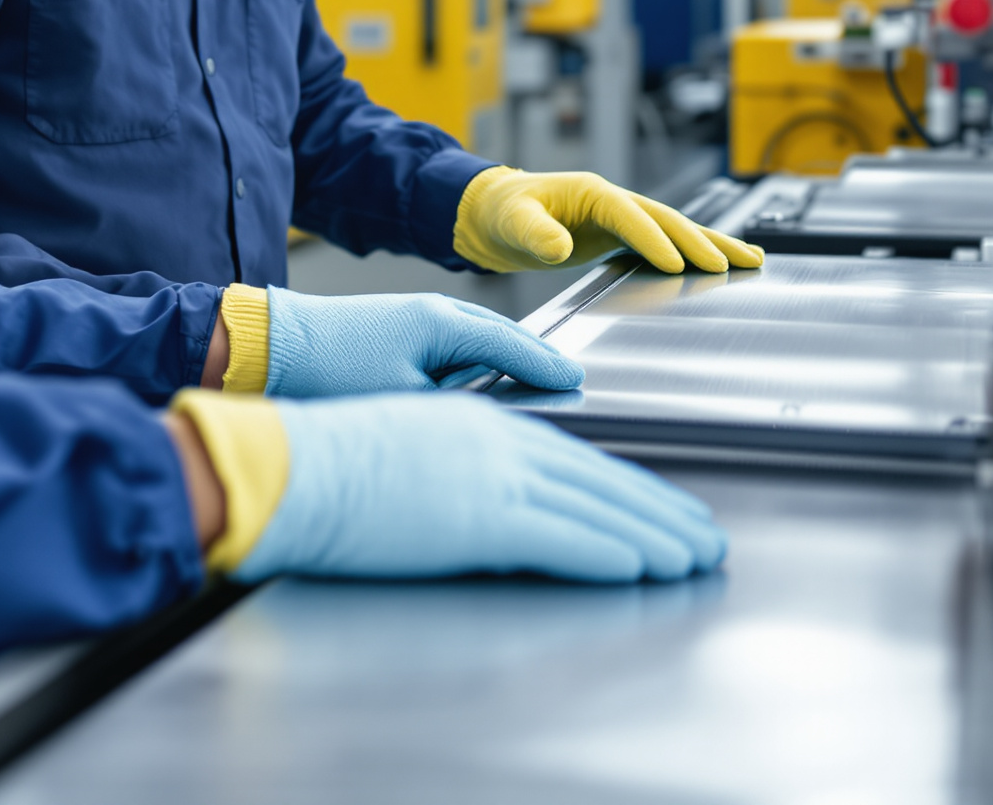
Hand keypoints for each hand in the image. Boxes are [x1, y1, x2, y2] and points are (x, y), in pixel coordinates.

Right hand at [213, 393, 724, 582]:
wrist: (289, 465)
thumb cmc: (326, 463)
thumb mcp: (408, 448)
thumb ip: (460, 467)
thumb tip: (487, 497)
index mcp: (479, 426)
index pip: (573, 458)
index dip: (624, 485)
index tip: (659, 505)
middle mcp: (498, 443)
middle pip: (600, 479)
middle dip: (659, 510)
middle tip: (703, 535)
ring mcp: (492, 479)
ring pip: (596, 509)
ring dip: (653, 537)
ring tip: (692, 559)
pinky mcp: (480, 518)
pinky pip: (563, 538)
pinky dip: (608, 552)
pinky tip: (641, 567)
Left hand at [256, 286, 580, 396]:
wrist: (273, 346)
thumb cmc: (330, 372)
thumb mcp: (402, 397)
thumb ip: (455, 404)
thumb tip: (488, 412)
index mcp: (443, 322)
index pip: (512, 345)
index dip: (546, 366)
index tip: (575, 378)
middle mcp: (437, 311)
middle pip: (502, 336)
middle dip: (532, 359)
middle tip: (565, 382)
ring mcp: (417, 316)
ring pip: (477, 339)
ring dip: (502, 361)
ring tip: (530, 386)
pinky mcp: (400, 328)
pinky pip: (453, 344)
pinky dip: (472, 362)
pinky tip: (471, 385)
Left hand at [455, 169, 763, 274]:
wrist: (489, 215)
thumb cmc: (500, 212)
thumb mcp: (511, 221)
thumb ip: (533, 232)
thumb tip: (558, 247)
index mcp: (591, 192)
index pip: (630, 214)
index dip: (654, 239)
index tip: (677, 264)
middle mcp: (612, 202)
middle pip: (665, 220)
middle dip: (700, 242)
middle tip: (732, 264)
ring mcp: (619, 220)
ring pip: (674, 230)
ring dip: (712, 245)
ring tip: (753, 260)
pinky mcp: (618, 239)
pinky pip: (663, 246)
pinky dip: (692, 256)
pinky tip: (722, 268)